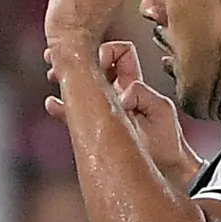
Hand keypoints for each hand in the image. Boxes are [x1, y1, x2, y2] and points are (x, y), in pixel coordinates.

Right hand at [49, 40, 198, 189]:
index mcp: (133, 83)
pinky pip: (75, 115)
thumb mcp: (161, 109)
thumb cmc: (167, 140)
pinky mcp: (96, 129)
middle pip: (94, 66)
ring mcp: (104, 110)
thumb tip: (121, 96)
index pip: (119, 52)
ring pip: (82, 87)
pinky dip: (62, 107)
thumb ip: (142, 94)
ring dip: (66, 77)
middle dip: (79, 58)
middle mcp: (116, 93)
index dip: (108, 51)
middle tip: (62, 56)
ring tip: (53, 73)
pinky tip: (53, 104)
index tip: (99, 61)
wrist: (165, 170)